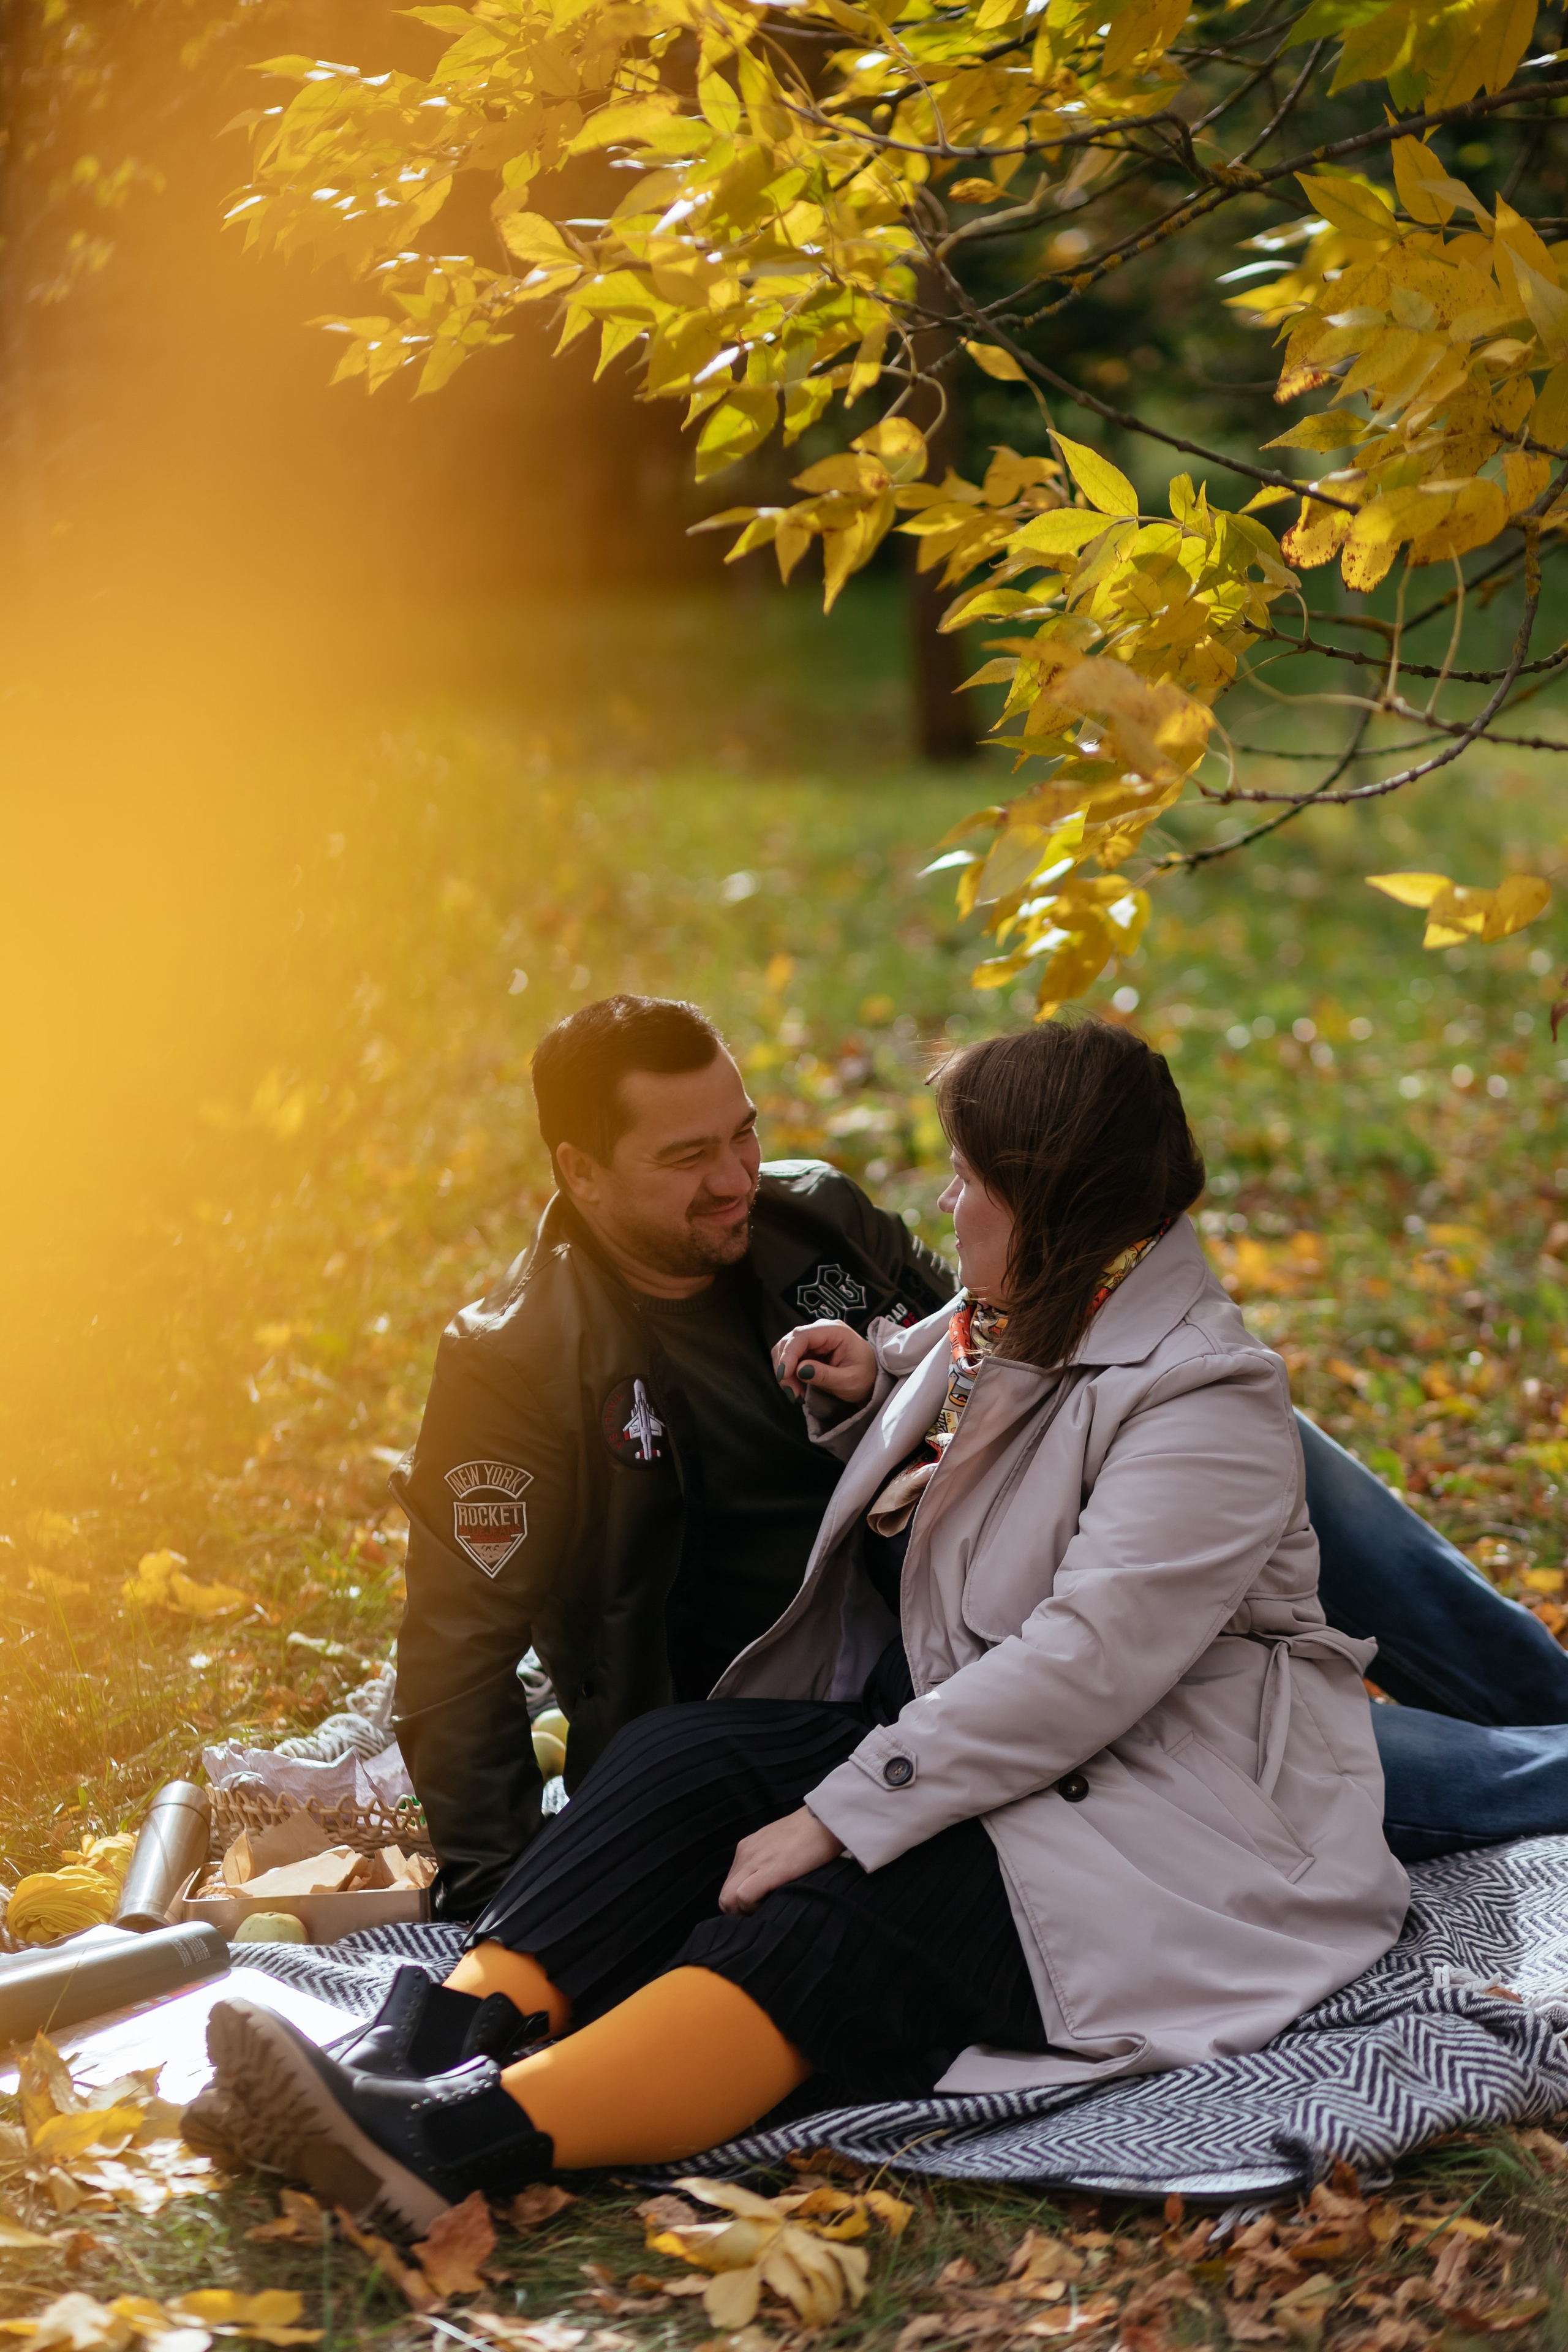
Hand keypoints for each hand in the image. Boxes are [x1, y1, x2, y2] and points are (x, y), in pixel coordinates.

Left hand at [718, 1807, 844, 1913]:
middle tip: (761, 1913)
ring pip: (728, 1899)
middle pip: (724, 1896)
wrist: (824, 1820)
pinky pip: (743, 1896)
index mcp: (747, 1849)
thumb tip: (763, 1885)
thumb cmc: (809, 1836)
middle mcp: (745, 1854)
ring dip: (745, 1911)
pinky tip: (772, 1903)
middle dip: (739, 1912)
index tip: (758, 1907)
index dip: (740, 1903)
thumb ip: (766, 1861)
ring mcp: (753, 1860)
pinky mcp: (768, 1869)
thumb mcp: (779, 1846)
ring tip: (767, 1908)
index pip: (730, 1885)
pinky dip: (752, 1907)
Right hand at [772, 1318, 876, 1404]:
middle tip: (792, 1392)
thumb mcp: (849, 1380)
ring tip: (796, 1392)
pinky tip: (798, 1387)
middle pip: (789, 1341)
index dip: (788, 1355)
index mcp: (835, 1331)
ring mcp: (814, 1339)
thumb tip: (799, 1370)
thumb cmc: (866, 1377)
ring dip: (785, 1372)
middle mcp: (821, 1330)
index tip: (784, 1376)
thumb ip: (825, 1375)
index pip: (802, 1336)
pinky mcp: (809, 1349)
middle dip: (785, 1367)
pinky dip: (789, 1373)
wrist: (872, 1378)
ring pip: (785, 1350)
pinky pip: (790, 1358)